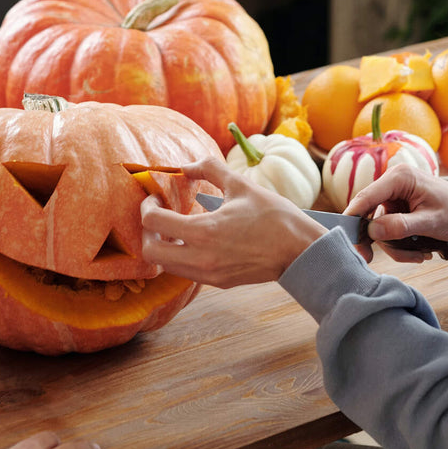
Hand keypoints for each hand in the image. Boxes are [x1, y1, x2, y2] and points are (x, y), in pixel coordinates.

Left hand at [140, 157, 326, 288]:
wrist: (300, 251)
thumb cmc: (274, 215)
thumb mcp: (241, 185)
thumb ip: (209, 169)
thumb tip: (186, 166)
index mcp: (204, 232)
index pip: (154, 223)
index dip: (147, 207)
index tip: (155, 197)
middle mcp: (201, 258)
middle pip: (151, 253)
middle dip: (147, 232)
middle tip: (157, 214)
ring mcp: (208, 274)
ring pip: (165, 266)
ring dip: (162, 246)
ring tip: (174, 226)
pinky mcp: (217, 282)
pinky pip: (184, 271)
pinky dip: (179, 256)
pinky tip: (192, 239)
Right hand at [343, 165, 447, 263]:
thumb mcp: (431, 223)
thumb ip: (401, 226)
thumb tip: (372, 231)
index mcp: (400, 178)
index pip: (365, 197)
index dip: (353, 219)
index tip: (346, 240)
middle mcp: (394, 182)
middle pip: (369, 214)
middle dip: (378, 239)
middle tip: (372, 260)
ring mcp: (396, 195)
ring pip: (379, 226)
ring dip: (395, 245)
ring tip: (419, 255)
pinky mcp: (399, 206)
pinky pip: (389, 228)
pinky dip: (400, 243)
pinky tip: (419, 251)